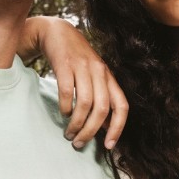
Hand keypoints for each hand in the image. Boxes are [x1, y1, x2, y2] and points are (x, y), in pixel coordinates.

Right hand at [21, 17, 128, 150]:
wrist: (57, 32)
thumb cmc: (76, 60)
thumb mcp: (93, 76)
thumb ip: (101, 98)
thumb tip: (107, 127)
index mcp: (109, 78)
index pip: (121, 106)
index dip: (118, 128)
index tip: (108, 145)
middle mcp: (99, 72)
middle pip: (102, 109)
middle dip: (91, 131)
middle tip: (79, 143)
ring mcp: (83, 67)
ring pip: (85, 103)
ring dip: (76, 123)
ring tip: (69, 133)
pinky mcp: (65, 64)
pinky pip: (67, 92)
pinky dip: (65, 107)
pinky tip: (62, 113)